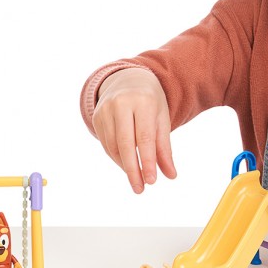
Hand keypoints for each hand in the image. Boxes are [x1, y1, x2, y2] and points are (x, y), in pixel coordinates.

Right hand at [92, 68, 176, 192]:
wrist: (129, 79)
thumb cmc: (150, 103)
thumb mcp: (162, 120)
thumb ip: (165, 148)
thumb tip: (171, 175)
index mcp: (143, 102)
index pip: (145, 137)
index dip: (148, 161)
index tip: (152, 181)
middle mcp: (121, 103)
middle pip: (125, 143)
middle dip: (133, 169)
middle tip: (140, 189)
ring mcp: (105, 109)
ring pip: (113, 145)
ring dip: (125, 165)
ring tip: (136, 178)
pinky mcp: (96, 116)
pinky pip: (106, 143)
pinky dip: (116, 157)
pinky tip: (126, 165)